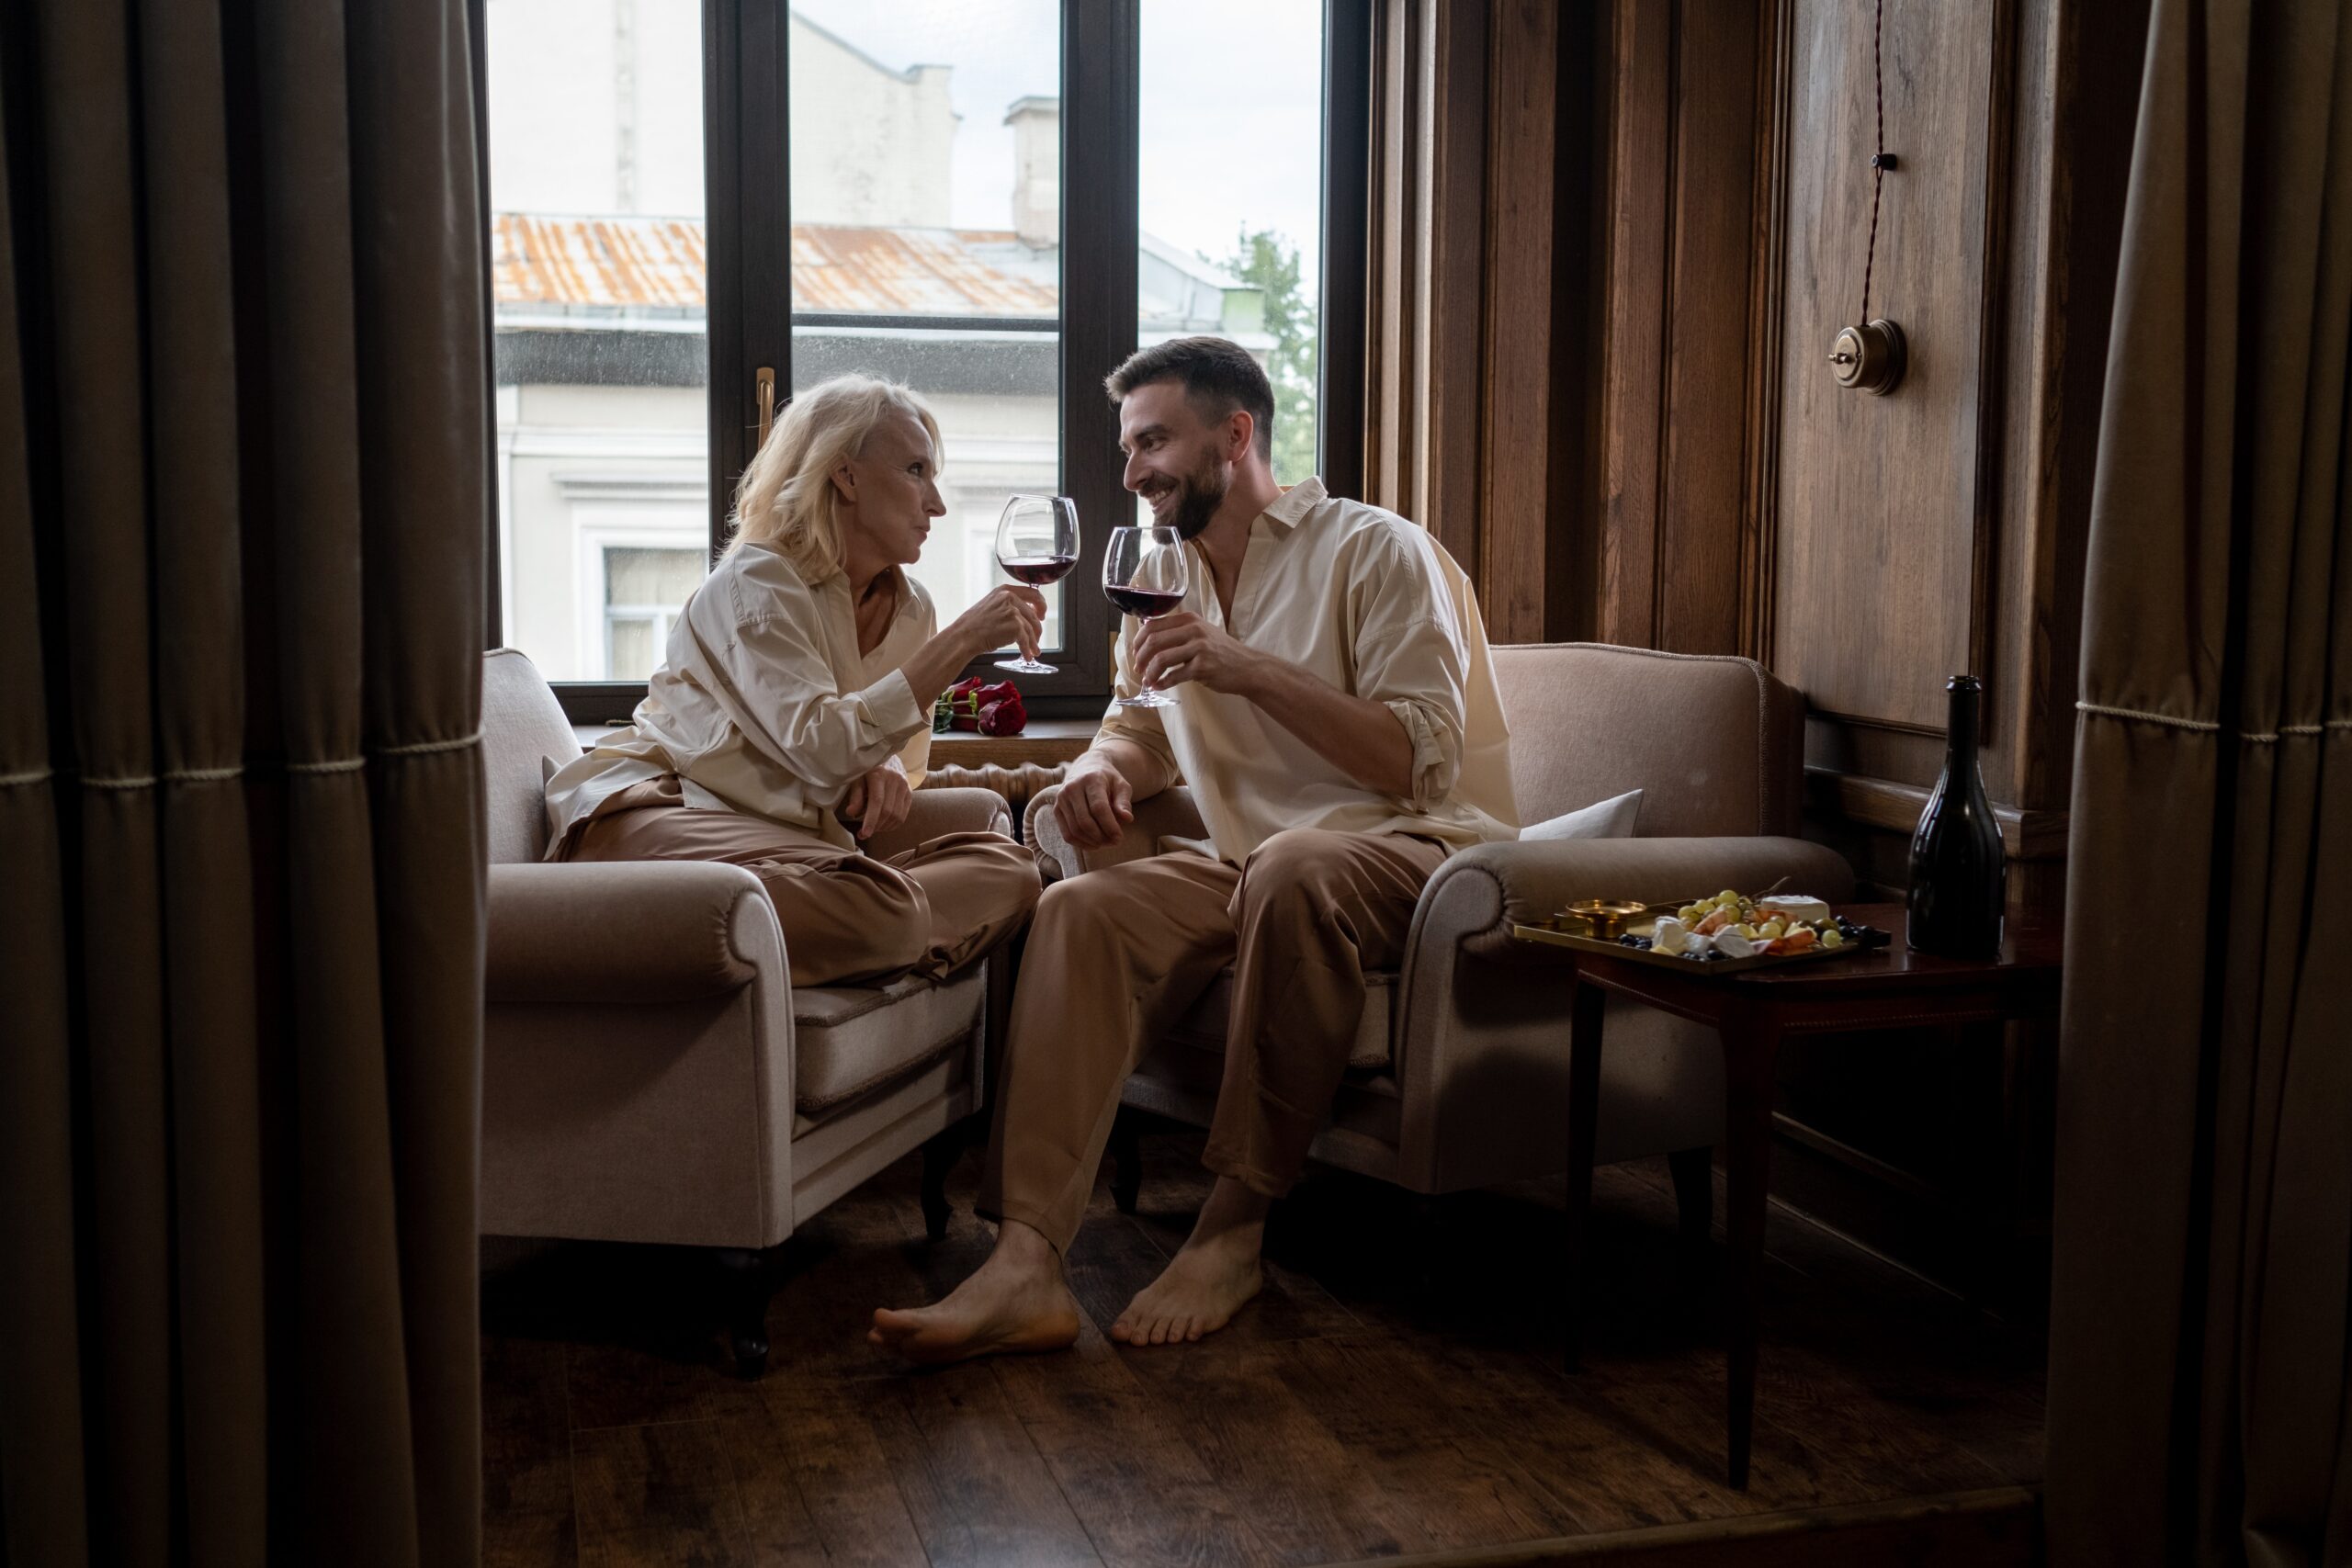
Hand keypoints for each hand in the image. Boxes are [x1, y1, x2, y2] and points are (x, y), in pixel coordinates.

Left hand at [838, 763, 912, 841]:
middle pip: (888, 811)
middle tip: (863, 834)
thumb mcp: (857, 778)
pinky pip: (903, 815)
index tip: (864, 833)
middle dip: (876, 826)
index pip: (877, 801)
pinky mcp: (910, 793)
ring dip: (884, 827)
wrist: (887, 756)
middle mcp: (895, 780)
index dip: (871, 819)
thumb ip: (855, 795)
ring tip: (872, 828)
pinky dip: (893, 824)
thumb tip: (851, 813)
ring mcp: (905, 787)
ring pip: (897, 815)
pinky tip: (883, 825)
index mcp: (879, 774)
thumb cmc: (868, 769)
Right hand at [947, 584, 1046, 663]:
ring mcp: (1013, 611)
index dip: (1040, 604)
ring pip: (1031, 628)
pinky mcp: (1015, 626)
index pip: (1032, 593)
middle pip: (1033, 614)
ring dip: (1033, 642)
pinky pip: (1026, 640)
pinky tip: (1027, 655)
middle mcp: (1010, 598)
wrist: (964, 636)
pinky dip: (1027, 649)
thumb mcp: (991, 606)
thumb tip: (1025, 615)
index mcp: (1004, 590)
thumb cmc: (973, 625)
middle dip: (1037, 629)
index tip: (1041, 613)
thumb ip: (1008, 606)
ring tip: (1033, 651)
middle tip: (1038, 637)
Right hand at [1053, 762, 1133, 849]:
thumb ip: (1124, 802)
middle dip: (1101, 837)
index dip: (1110, 826)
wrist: (1086, 769)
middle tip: (1114, 842)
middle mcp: (1072, 788)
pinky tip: (1094, 844)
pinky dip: (1081, 844)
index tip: (1120, 838)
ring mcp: (1061, 799)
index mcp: (1090, 780)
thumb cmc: (1107, 780)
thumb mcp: (1121, 785)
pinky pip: (1067, 834)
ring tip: (1106, 843)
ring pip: (1075, 830)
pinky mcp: (1056, 809)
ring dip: (1092, 842)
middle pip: (1085, 821)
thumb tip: (1128, 819)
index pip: (1098, 808)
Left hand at [1131, 612, 1258, 693]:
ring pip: (1161, 659)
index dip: (1139, 641)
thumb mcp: (1200, 632)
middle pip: (1153, 641)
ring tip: (1148, 680)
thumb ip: (1177, 631)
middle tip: (1139, 669)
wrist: (1247, 667)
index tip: (1136, 653)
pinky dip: (1162, 683)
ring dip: (1149, 673)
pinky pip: (1174, 676)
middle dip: (1141, 658)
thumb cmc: (1220, 651)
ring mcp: (1199, 648)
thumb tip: (1145, 631)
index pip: (1153, 626)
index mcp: (1189, 619)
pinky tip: (1159, 686)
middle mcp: (1193, 630)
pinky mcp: (1202, 667)